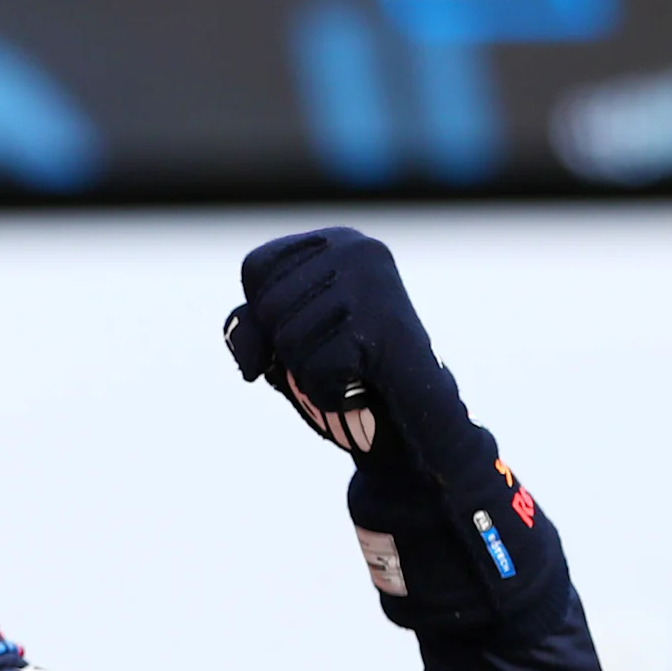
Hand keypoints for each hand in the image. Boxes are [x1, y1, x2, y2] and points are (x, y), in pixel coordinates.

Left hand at [225, 229, 559, 635]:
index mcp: (338, 242)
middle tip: (341, 359)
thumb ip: (254, 328)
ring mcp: (374, 285)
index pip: (256, 269)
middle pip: (268, 306)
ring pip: (289, 340)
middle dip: (290, 350)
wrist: (418, 428)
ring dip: (312, 375)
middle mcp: (359, 249)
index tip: (314, 335)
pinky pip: (315, 368)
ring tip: (355, 374)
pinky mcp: (385, 327)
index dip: (266, 318)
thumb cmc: (352, 380)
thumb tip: (253, 356)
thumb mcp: (287, 346)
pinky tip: (362, 390)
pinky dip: (330, 393)